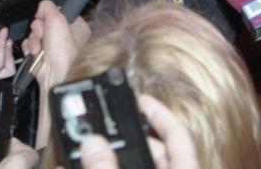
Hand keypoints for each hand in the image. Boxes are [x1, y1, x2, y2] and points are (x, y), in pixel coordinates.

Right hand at [23, 0, 89, 91]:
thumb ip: (48, 7)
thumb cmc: (63, 53)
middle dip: (39, 29)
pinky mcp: (43, 57)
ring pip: (36, 34)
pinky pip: (30, 46)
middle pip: (44, 23)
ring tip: (39, 48)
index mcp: (77, 28)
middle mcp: (67, 39)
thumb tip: (42, 6)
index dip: (49, 15)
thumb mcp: (57, 19)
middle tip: (43, 34)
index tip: (47, 18)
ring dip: (34, 40)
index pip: (59, 13)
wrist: (55, 77)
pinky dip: (30, 49)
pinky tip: (35, 54)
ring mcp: (54, 49)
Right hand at [71, 94, 199, 168]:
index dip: (161, 114)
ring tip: (84, 155)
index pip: (179, 137)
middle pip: (153, 152)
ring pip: (135, 168)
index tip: (142, 99)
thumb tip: (93, 145)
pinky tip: (81, 168)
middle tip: (102, 131)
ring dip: (110, 161)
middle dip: (125, 139)